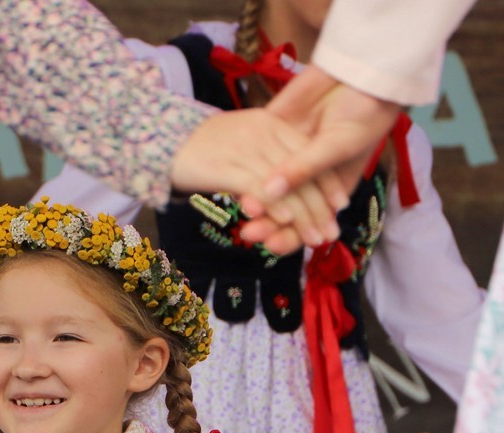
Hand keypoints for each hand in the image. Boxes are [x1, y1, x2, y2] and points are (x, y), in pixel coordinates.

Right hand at [169, 109, 352, 253]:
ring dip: (304, 215)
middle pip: (301, 172)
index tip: (339, 206)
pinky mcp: (228, 164)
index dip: (326, 182)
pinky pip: (260, 188)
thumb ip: (267, 158)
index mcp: (271, 122)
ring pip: (285, 185)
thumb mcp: (243, 142)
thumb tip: (290, 188)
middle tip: (331, 232)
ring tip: (316, 238)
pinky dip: (276, 207)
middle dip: (319, 206)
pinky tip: (288, 223)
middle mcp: (263, 131)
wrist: (163, 142)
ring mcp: (246, 147)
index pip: (308, 154)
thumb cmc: (206, 148)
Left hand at [240, 68, 400, 246]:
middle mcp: (307, 177)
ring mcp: (289, 154)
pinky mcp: (274, 130)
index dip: (291, 236)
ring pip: (267, 185)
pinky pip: (256, 153)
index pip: (307, 222)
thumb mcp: (337, 144)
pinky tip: (233, 177)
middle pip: (284, 209)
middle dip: (269, 224)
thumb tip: (271, 192)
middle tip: (251, 232)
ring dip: (255, 199)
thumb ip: (305, 168)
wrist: (360, 72)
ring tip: (242, 208)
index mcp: (329, 189)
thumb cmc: (364, 113)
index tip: (273, 244)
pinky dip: (245, 167)